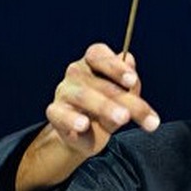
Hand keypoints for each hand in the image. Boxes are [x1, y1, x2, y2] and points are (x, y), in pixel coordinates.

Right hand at [45, 43, 159, 155]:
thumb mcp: (125, 98)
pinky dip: (72, 119)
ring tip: (123, 118)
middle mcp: (76, 72)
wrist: (85, 135)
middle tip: (134, 113)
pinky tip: (83, 125)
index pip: (99, 55)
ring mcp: (64, 92)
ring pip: (84, 96)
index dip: (116, 66)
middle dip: (124, 99)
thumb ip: (131, 85)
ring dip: (105, 107)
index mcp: (93, 62)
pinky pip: (61, 114)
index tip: (133, 80)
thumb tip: (130, 66)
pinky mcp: (55, 112)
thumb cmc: (108, 109)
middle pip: (101, 82)